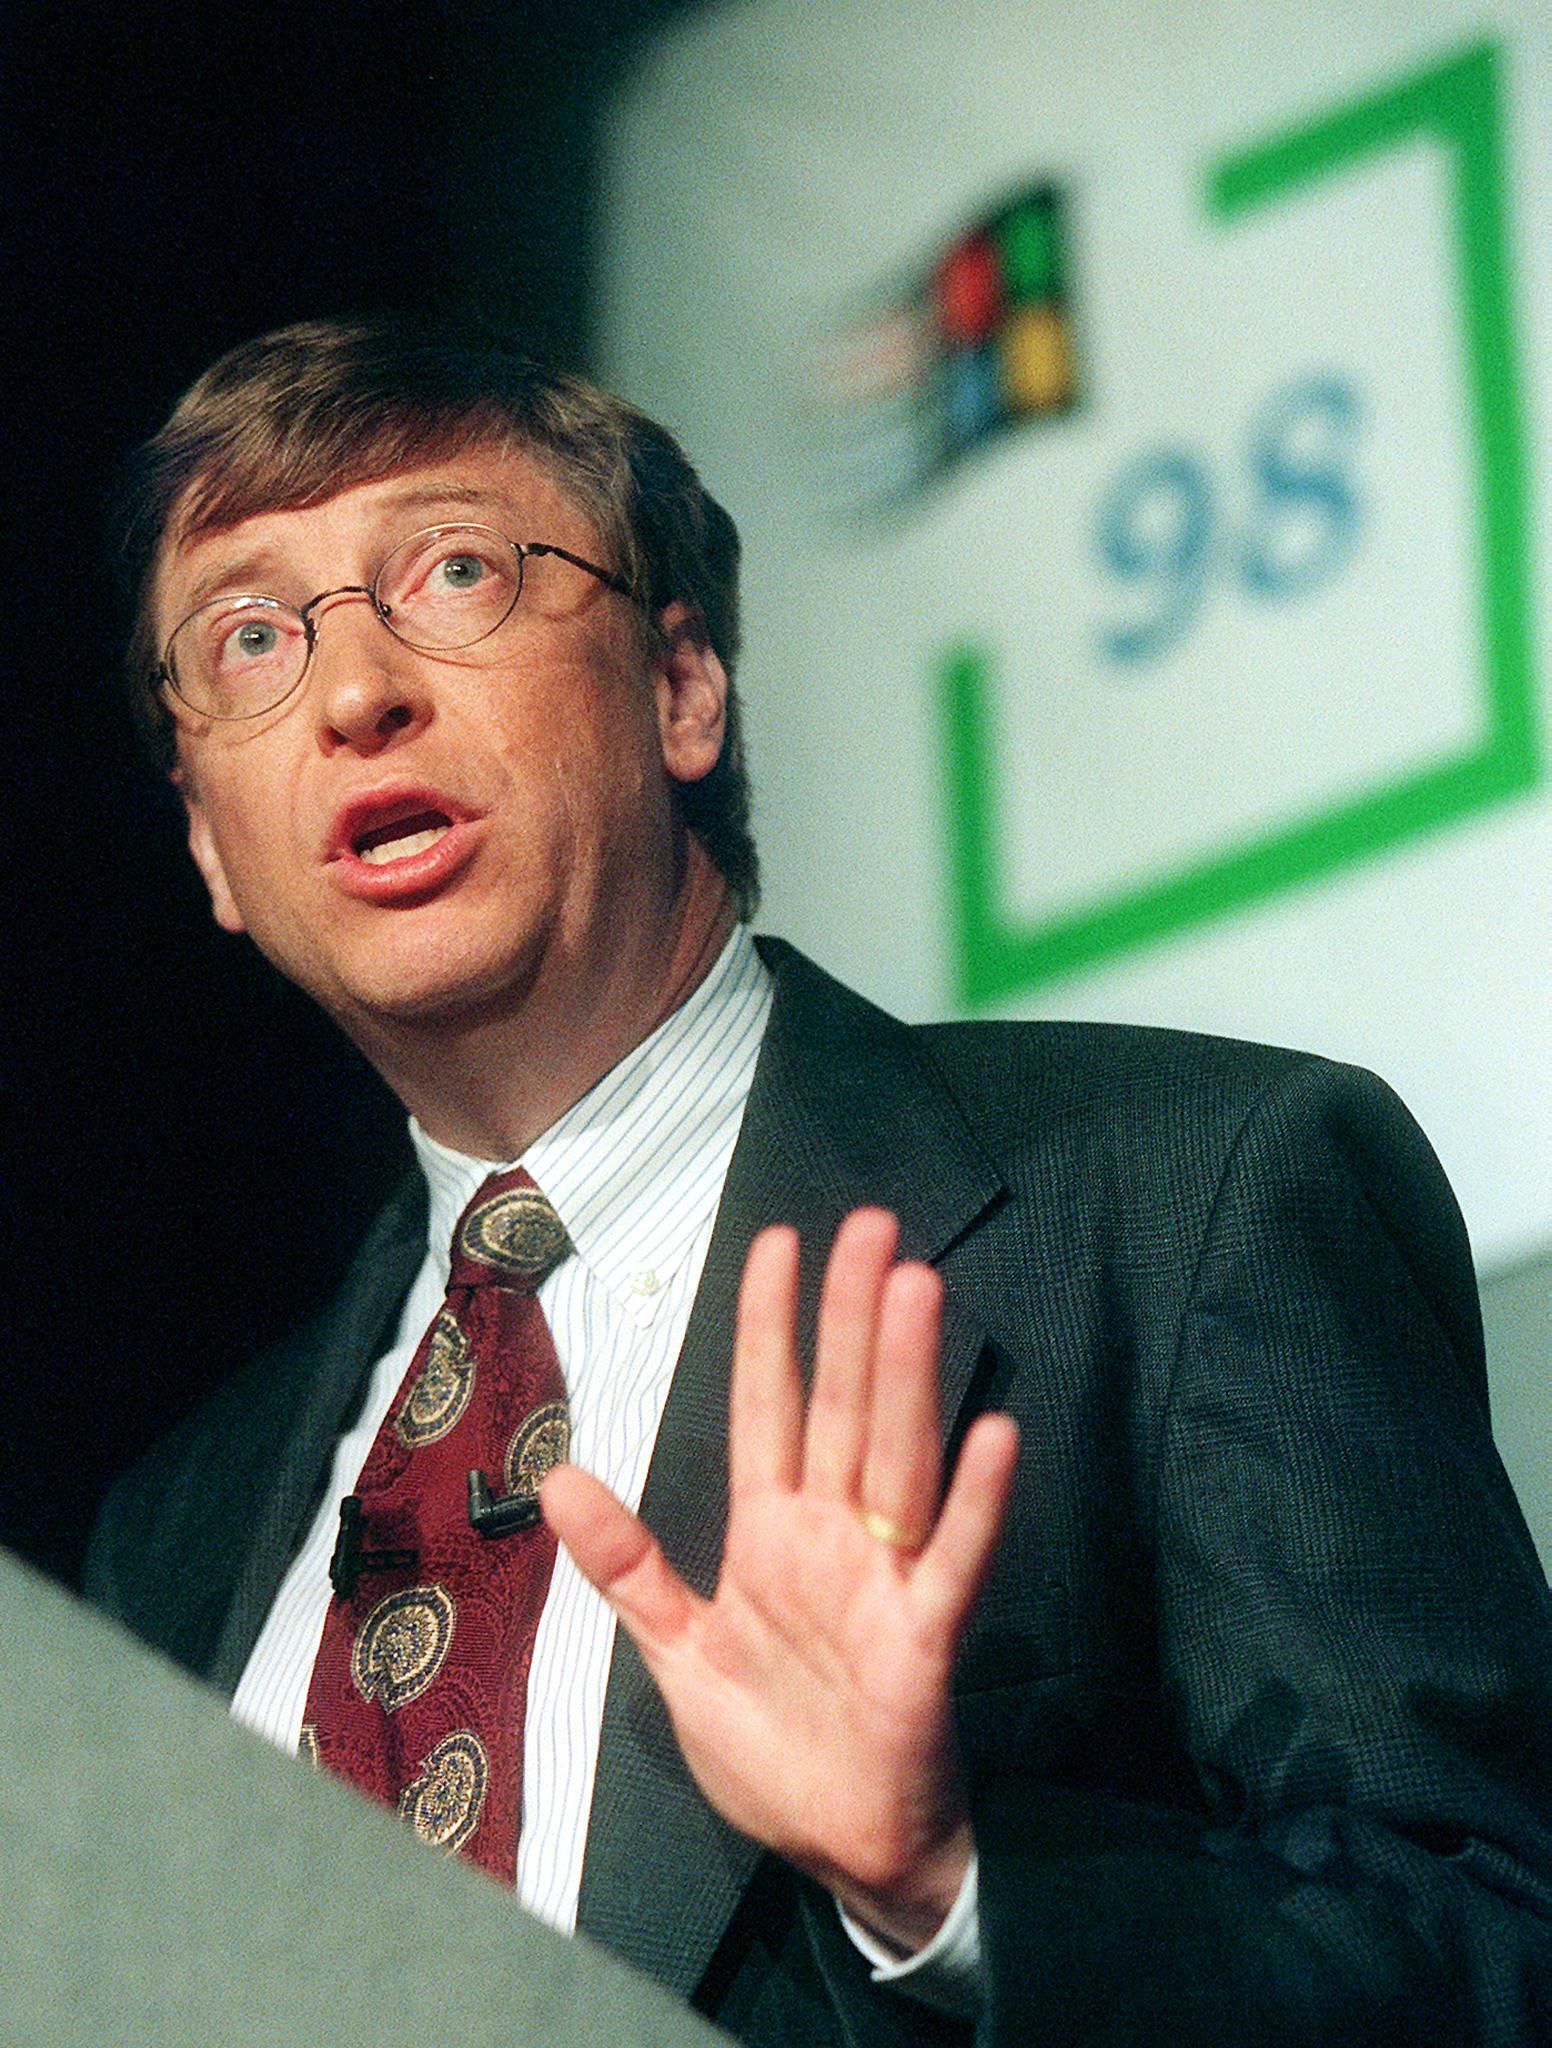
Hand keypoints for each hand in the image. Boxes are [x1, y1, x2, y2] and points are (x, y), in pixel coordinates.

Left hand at [540, 1208, 1018, 1952]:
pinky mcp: (924, 1643)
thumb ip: (628, 1565)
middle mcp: (832, 1540)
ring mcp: (883, 1583)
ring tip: (913, 1291)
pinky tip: (991, 1438)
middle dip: (848, 1319)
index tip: (778, 1243)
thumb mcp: (678, 1654)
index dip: (770, 1327)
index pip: (770, 1407)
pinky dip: (972, 1505)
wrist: (841, 1850)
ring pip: (896, 1460)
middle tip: (869, 1226)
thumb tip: (559, 1475)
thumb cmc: (772, 1747)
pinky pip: (951, 1564)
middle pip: (843, 1410)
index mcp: (772, 1534)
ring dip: (906, 1378)